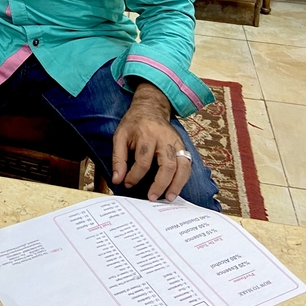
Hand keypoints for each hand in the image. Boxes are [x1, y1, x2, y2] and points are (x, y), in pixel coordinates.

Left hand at [112, 82, 190, 202]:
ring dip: (177, 184)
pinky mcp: (183, 145)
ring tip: (169, 198)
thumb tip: (117, 179)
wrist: (151, 108)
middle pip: (167, 164)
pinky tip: (176, 188)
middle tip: (152, 197)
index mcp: (147, 134)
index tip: (128, 184)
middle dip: (160, 184)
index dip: (135, 176)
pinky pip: (188, 164)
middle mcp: (164, 138)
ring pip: (182, 166)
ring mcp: (176, 142)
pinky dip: (184, 178)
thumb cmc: (134, 124)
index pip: (143, 161)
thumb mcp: (120, 136)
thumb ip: (118, 158)